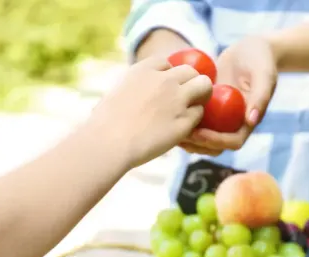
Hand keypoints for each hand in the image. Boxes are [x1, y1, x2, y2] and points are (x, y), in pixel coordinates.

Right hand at [87, 56, 213, 167]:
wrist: (109, 142)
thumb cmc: (104, 124)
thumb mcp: (115, 93)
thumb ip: (131, 88)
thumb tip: (131, 94)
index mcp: (144, 70)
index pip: (166, 62)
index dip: (167, 75)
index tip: (163, 87)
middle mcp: (164, 80)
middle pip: (190, 71)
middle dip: (189, 82)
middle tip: (185, 98)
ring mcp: (177, 99)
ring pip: (204, 86)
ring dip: (200, 96)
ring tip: (192, 109)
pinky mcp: (184, 120)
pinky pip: (199, 113)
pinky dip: (193, 120)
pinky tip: (182, 128)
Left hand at [180, 36, 277, 155]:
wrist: (250, 48)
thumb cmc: (260, 59)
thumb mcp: (264, 74)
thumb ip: (261, 96)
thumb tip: (251, 120)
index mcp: (247, 121)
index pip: (233, 142)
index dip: (216, 141)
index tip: (199, 132)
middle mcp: (232, 122)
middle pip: (214, 145)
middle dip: (197, 143)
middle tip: (179, 133)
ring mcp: (218, 116)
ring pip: (201, 136)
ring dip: (186, 136)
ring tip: (168, 125)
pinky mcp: (207, 106)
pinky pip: (193, 118)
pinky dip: (181, 118)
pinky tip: (167, 110)